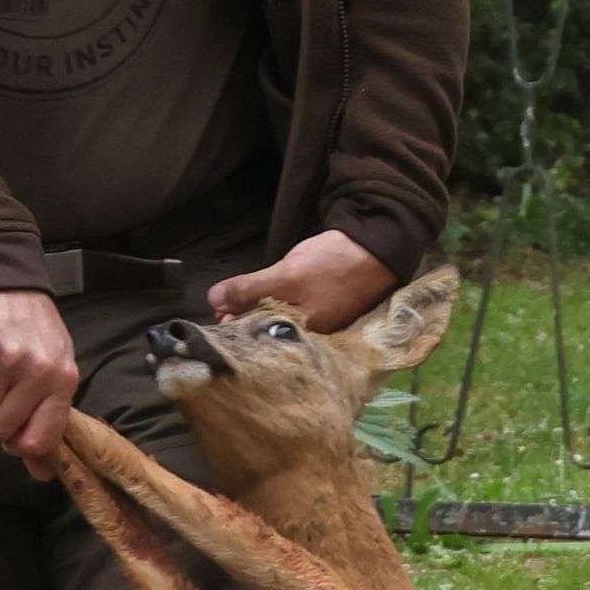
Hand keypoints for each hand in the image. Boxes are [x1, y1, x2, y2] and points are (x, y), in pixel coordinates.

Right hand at [0, 288, 78, 473]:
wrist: (5, 278)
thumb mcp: (53, 368)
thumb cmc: (32, 329)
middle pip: (0, 429)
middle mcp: (37, 371)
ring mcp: (7, 358)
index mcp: (63, 380)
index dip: (18, 443)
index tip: (10, 433)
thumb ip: (47, 419)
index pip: (39, 439)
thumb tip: (42, 474)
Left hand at [208, 230, 392, 330]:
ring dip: (255, 313)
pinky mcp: (320, 311)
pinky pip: (289, 315)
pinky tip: (264, 298)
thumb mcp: (287, 275)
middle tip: (223, 303)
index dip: (232, 326)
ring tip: (237, 299)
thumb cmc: (333, 263)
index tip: (216, 311)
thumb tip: (212, 301)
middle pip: (265, 335)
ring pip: (275, 323)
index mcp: (300, 338)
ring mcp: (316, 326)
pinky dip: (274, 307)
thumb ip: (249, 290)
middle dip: (242, 321)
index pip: (256, 341)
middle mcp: (308, 340)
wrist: (377, 247)